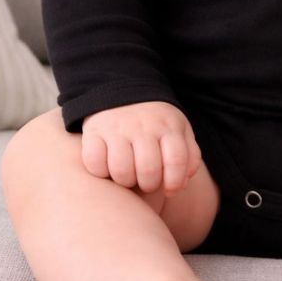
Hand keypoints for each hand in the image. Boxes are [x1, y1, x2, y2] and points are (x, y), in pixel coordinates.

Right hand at [81, 100, 201, 195]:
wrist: (123, 91)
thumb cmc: (156, 124)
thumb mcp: (178, 131)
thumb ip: (188, 157)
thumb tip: (179, 186)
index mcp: (168, 126)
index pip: (177, 160)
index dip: (174, 182)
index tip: (169, 189)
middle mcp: (143, 125)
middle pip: (148, 169)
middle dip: (149, 185)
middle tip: (146, 182)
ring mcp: (117, 127)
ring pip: (121, 170)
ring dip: (125, 182)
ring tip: (127, 176)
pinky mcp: (93, 131)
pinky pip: (94, 163)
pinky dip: (100, 172)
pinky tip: (107, 167)